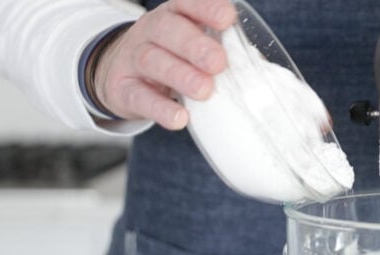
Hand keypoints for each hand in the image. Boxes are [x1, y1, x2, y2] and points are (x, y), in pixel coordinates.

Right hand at [91, 0, 236, 129]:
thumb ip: (219, 51)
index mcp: (174, 16)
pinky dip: (160, 108)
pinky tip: (180, 117)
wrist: (121, 76)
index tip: (227, 19)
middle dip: (194, 45)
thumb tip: (257, 70)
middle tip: (218, 63)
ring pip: (151, 60)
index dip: (206, 9)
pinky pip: (139, 96)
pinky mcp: (123, 89)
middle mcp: (151, 31)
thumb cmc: (173, 59)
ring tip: (204, 91)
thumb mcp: (192, 46)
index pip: (187, 3)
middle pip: (167, 29)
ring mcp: (133, 59)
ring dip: (181, 76)